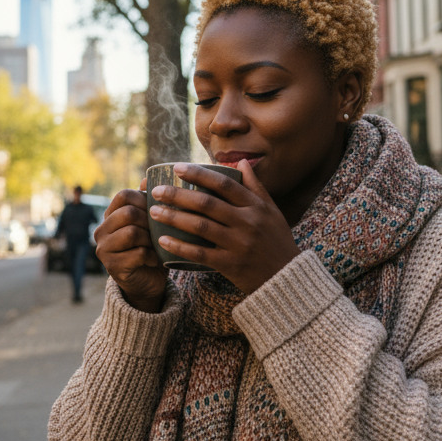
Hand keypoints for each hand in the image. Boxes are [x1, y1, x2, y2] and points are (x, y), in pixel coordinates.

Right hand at [93, 181, 167, 312]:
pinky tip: (153, 259)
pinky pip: (137, 254)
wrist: (148, 282)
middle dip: (149, 221)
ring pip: (132, 233)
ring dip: (150, 239)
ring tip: (155, 245)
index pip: (123, 195)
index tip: (157, 211)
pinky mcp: (112, 267)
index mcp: (109, 216)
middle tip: (159, 231)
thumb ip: (148, 202)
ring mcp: (104, 249)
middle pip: (128, 213)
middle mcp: (101, 231)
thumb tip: (148, 178)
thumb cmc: (151, 248)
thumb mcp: (151, 223)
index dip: (144, 200)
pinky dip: (151, 256)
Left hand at [148, 161, 299, 293]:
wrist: (287, 278)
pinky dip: (180, 246)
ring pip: (200, 227)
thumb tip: (240, 163)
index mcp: (256, 206)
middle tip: (156, 191)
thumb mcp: (272, 211)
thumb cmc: (277, 241)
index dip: (199, 174)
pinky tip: (163, 240)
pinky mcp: (231, 264)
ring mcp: (239, 244)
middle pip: (207, 204)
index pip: (223, 184)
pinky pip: (200, 254)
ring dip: (174, 218)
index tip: (177, 168)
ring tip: (154, 211)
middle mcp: (247, 222)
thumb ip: (255, 187)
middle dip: (178, 195)